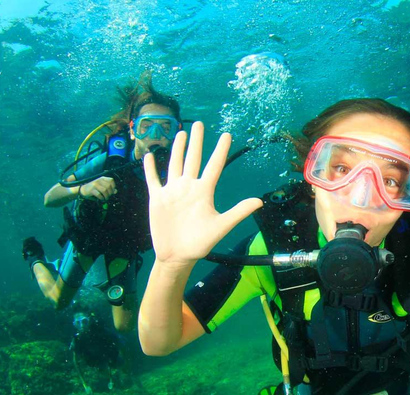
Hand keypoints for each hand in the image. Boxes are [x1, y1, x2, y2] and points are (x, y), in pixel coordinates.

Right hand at [80, 177, 116, 200]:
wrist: (84, 189)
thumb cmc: (95, 188)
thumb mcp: (102, 186)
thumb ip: (109, 188)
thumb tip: (116, 191)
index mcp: (102, 178)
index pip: (111, 180)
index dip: (113, 186)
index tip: (113, 191)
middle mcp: (99, 180)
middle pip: (108, 186)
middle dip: (110, 192)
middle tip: (109, 196)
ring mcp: (95, 184)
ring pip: (104, 190)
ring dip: (106, 196)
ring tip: (106, 198)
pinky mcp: (91, 189)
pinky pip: (99, 194)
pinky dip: (101, 197)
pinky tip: (101, 199)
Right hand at [143, 122, 262, 265]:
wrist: (178, 255)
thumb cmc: (200, 243)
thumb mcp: (221, 225)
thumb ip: (239, 211)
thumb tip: (260, 201)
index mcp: (204, 192)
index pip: (214, 166)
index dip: (220, 151)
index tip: (227, 135)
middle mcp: (189, 187)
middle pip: (194, 158)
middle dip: (197, 142)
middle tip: (199, 124)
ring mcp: (173, 191)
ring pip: (175, 164)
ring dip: (178, 149)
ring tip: (182, 133)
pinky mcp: (157, 198)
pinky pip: (153, 179)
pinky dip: (150, 168)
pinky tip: (149, 156)